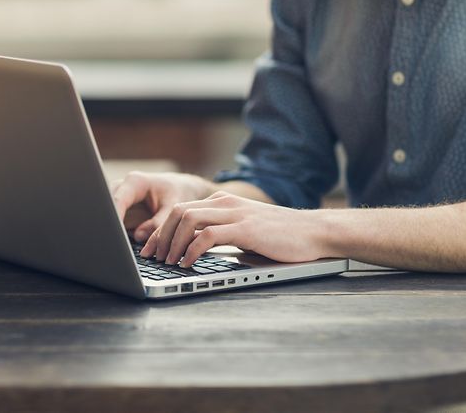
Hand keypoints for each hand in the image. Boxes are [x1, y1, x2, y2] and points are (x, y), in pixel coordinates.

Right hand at [111, 171, 215, 242]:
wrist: (179, 189)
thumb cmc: (177, 193)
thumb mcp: (173, 208)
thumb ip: (158, 222)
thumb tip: (139, 236)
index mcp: (135, 182)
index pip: (117, 200)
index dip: (114, 217)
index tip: (115, 234)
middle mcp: (123, 188)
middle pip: (107, 207)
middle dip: (110, 224)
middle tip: (115, 243)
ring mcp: (118, 199)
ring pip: (108, 215)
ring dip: (113, 229)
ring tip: (119, 245)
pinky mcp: (119, 211)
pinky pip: (114, 222)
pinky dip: (118, 233)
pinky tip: (123, 243)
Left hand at [140, 191, 328, 266]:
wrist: (314, 232)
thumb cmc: (281, 236)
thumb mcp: (245, 231)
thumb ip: (221, 235)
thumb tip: (195, 251)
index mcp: (223, 202)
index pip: (181, 210)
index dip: (161, 230)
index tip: (151, 249)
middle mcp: (225, 203)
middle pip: (178, 212)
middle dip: (160, 236)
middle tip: (152, 258)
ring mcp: (235, 214)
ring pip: (188, 220)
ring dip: (172, 243)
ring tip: (167, 262)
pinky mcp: (245, 229)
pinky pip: (208, 235)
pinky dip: (192, 250)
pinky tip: (187, 264)